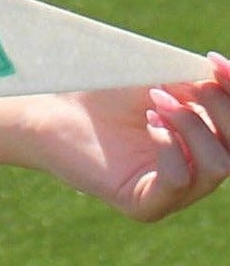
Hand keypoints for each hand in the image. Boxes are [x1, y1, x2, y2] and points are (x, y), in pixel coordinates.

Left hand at [35, 53, 229, 222]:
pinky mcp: (145, 204)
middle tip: (177, 85)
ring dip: (190, 124)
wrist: (54, 107)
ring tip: (156, 101)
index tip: (214, 61)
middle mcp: (196, 172)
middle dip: (216, 109)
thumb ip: (197, 86)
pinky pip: (177, 180)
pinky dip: (169, 145)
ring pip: (217, 166)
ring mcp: (173, 193)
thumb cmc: (104, 92)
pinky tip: (149, 123)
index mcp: (204, 143)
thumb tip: (222, 78)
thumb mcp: (159, 81)